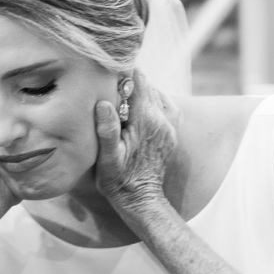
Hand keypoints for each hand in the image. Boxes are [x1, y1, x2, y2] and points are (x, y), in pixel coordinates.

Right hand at [94, 71, 178, 212]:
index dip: (121, 73)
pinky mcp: (171, 133)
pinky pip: (163, 106)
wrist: (141, 200)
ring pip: (155, 93)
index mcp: (146, 120)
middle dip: (128, 82)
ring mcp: (169, 126)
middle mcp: (162, 119)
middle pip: (147, 84)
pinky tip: (136, 111)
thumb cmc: (118, 181)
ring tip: (120, 100)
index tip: (106, 74)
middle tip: (108, 87)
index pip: (138, 80)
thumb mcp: (106, 159)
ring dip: (138, 93)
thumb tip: (102, 104)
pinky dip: (150, 102)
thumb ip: (107, 130)